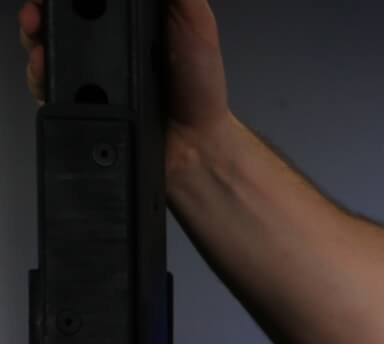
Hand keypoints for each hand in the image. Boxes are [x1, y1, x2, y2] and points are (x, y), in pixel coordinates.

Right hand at [19, 0, 229, 141]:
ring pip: (43, 45)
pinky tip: (45, 70)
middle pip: (55, 16)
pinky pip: (47, 84)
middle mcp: (103, 42)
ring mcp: (89, 72)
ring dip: (33, 38)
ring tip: (37, 37)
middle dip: (39, 11)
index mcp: (127, 19)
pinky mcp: (80, 101)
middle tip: (36, 13)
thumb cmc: (201, 83)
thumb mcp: (195, 23)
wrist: (197, 142)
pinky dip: (39, 76)